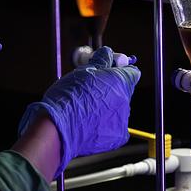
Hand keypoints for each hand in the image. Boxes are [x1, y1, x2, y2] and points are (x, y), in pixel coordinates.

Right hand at [17, 46, 140, 177]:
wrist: (58, 128)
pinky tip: (88, 125)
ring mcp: (123, 121)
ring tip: (85, 110)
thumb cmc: (68, 97)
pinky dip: (104, 125)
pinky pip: (113, 127)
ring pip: (117, 110)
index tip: (107, 71)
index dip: (120, 70)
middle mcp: (125, 100)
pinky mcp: (118, 137)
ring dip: (106, 108)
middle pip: (123, 91)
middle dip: (110, 90)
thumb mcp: (82, 72)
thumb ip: (100, 61)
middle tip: (89, 92)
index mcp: (120, 81)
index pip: (132, 72)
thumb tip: (108, 52)